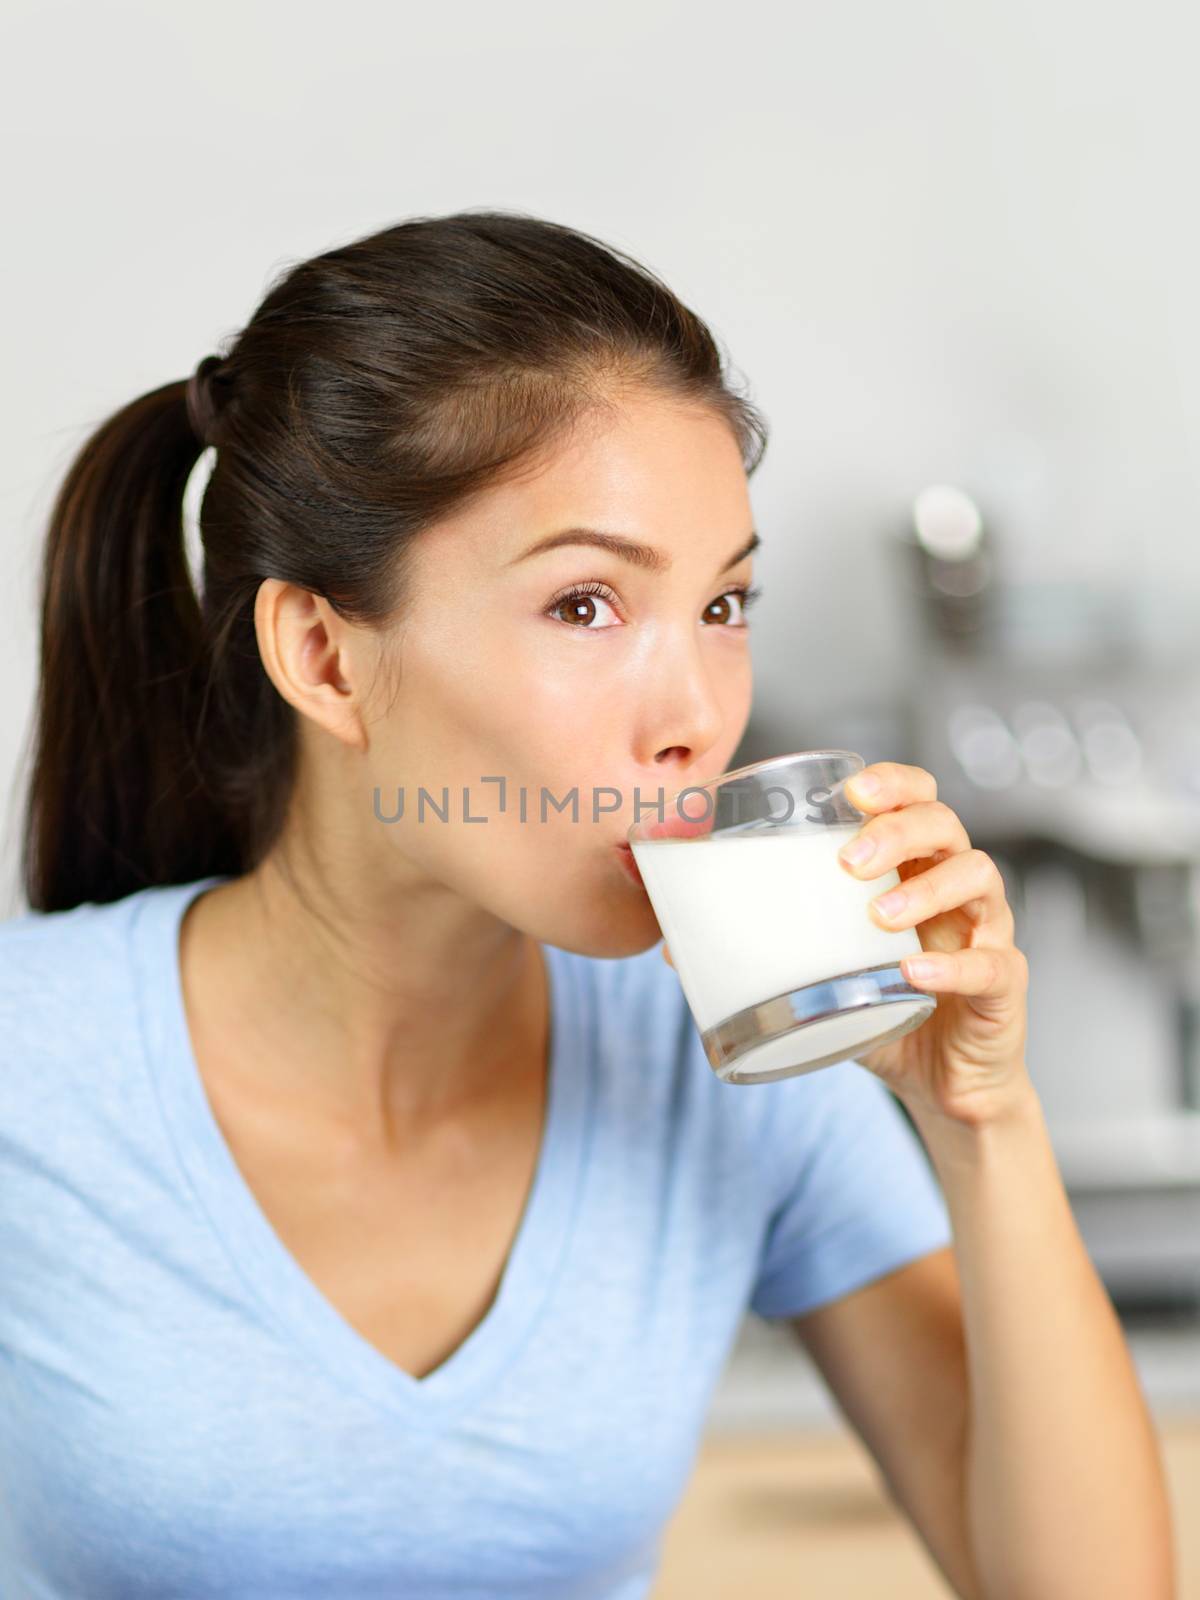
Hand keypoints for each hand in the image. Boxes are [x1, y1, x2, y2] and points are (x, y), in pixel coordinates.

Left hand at [662, 760, 1031, 1127]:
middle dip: (897, 828)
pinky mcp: (1004, 985)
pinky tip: (914, 972)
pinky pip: (992, 964)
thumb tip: (672, 943)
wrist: (941, 1086)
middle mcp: (954, 888)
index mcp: (911, 868)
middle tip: (848, 860)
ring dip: (925, 889)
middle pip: (945, 824)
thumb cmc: (881, 1010)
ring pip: (977, 877)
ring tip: (876, 915)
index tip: (848, 789)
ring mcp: (985, 932)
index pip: (916, 796)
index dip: (890, 781)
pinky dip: (954, 965)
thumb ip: (758, 948)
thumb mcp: (818, 973)